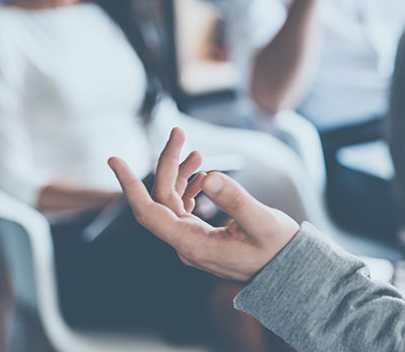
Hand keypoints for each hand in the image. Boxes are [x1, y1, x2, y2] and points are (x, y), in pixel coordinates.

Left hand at [109, 127, 299, 281]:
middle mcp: (186, 244)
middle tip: (179, 133)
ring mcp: (192, 241)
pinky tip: (201, 174)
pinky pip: (183, 209)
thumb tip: (208, 176)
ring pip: (172, 202)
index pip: (149, 212)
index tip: (115, 160)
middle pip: (161, 199)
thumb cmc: (278, 250)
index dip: (130, 185)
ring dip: (179, 174)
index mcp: (193, 244)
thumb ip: (235, 200)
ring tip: (196, 151)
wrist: (288, 271)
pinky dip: (188, 187)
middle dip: (167, 164)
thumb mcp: (262, 222)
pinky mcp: (202, 237)